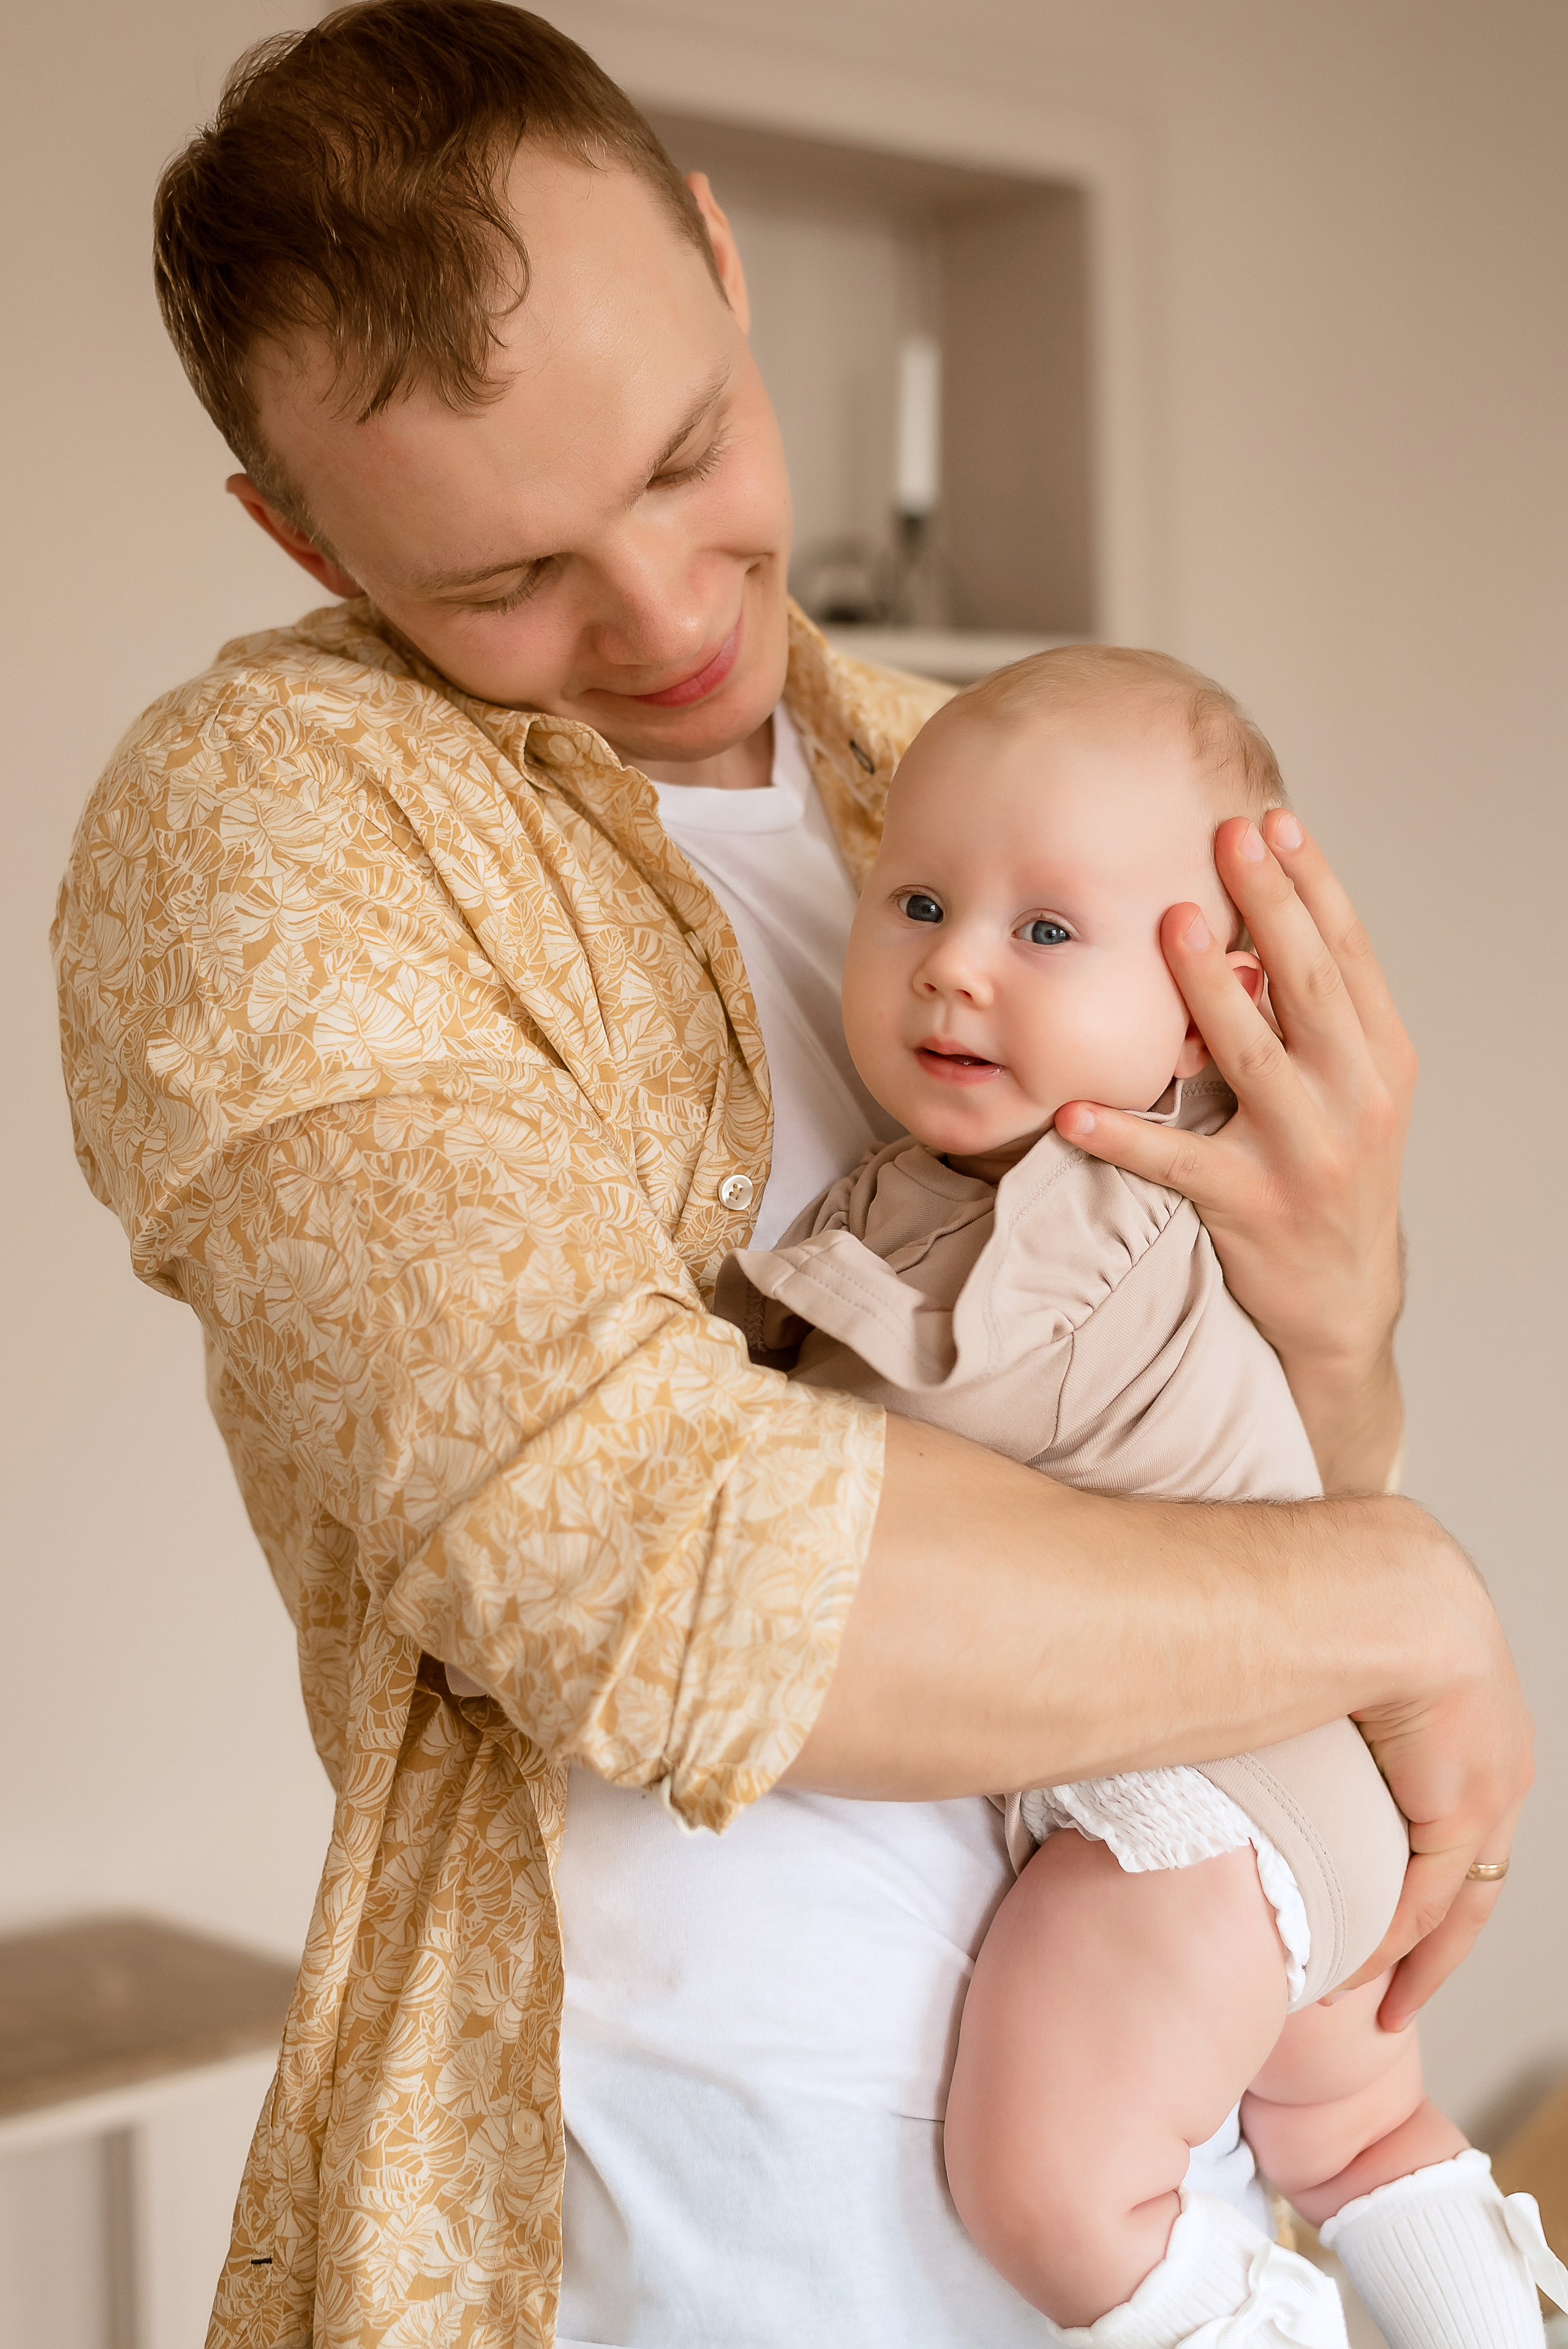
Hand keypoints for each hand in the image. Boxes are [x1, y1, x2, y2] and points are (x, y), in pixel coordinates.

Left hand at [1056, 811, 1415, 1489]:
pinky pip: (1177, 1163)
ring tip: (1170, 925)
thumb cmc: (1330, 1170)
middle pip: (1309, 986)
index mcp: (1380, 1058)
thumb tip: (1260, 920)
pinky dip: (1124, 1136)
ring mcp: (1305, 1154)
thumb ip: (1315, 1018)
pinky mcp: (1250, 1205)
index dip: (1313, 885)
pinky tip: (1074, 1112)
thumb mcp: (1349, 1089)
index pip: (1348, 955)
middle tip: (1228, 838)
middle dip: (1270, 906)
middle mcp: (1354, 1099)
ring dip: (1210, 990)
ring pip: (1253, 1059)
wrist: (1342, 1295)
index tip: (1274, 821)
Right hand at [1340, 1540, 1532, 2024]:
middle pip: (1470, 1863)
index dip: (1422, 1861)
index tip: (1387, 1907)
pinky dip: (1391, 1941)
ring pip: (1456, 1894)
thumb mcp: (1335, 1632)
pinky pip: (1428, 1896)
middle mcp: (1496, 1744)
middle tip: (1396, 1992)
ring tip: (1373, 2004)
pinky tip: (1356, 1974)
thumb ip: (1315, 1667)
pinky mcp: (1467, 1807)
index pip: (1452, 1801)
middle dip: (1432, 1935)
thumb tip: (1256, 1665)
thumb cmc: (1329, 1583)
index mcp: (1467, 1695)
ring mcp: (1491, 1777)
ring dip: (1412, 1956)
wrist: (1374, 1585)